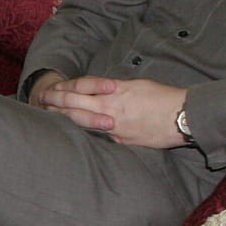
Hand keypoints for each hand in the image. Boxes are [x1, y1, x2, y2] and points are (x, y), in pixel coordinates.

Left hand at [33, 75, 186, 148]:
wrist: (185, 116)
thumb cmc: (164, 97)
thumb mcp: (137, 85)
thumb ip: (116, 90)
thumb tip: (103, 93)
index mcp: (114, 91)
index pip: (81, 88)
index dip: (63, 89)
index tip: (50, 90)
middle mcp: (112, 108)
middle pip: (75, 104)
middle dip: (55, 102)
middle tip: (40, 101)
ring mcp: (116, 126)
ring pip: (83, 122)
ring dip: (64, 119)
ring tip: (50, 117)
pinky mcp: (124, 140)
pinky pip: (100, 138)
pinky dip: (86, 135)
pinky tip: (75, 135)